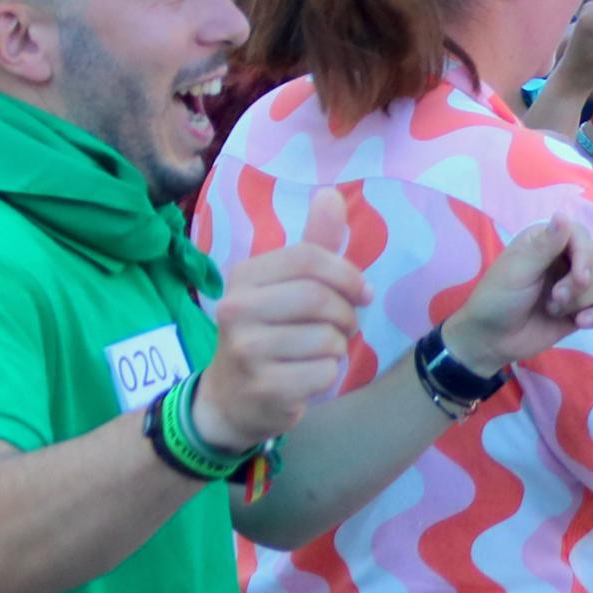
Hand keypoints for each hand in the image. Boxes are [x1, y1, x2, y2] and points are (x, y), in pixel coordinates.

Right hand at [194, 187, 367, 451]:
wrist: (230, 398)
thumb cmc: (267, 333)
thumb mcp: (284, 285)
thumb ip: (313, 244)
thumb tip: (332, 194)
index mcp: (244, 276)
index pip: (308, 257)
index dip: (346, 274)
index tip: (362, 292)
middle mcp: (237, 308)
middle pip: (320, 298)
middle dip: (346, 314)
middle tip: (344, 326)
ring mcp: (247, 350)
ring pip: (327, 338)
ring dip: (338, 347)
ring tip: (320, 351)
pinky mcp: (265, 387)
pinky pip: (324, 373)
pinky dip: (328, 375)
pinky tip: (308, 376)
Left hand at [439, 212, 592, 369]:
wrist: (493, 340)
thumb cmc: (498, 298)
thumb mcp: (518, 270)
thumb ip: (544, 245)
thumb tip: (564, 213)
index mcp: (547, 242)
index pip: (582, 236)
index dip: (586, 255)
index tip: (580, 277)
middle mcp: (565, 259)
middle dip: (582, 281)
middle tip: (556, 297)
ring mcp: (575, 285)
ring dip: (582, 300)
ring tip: (553, 310)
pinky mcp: (582, 309)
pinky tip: (580, 322)